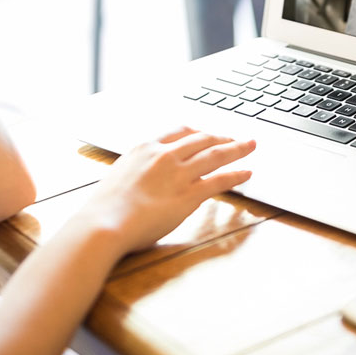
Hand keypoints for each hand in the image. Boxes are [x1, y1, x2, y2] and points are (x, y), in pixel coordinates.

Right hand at [76, 127, 254, 253]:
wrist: (105, 222)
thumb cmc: (106, 206)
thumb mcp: (120, 175)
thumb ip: (138, 169)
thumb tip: (146, 175)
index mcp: (145, 147)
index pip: (179, 131)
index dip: (198, 132)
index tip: (207, 134)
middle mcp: (164, 155)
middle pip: (201, 139)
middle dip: (221, 137)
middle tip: (235, 138)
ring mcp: (178, 174)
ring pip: (215, 155)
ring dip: (236, 149)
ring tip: (250, 146)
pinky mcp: (188, 195)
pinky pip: (218, 180)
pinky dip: (236, 175)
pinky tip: (246, 173)